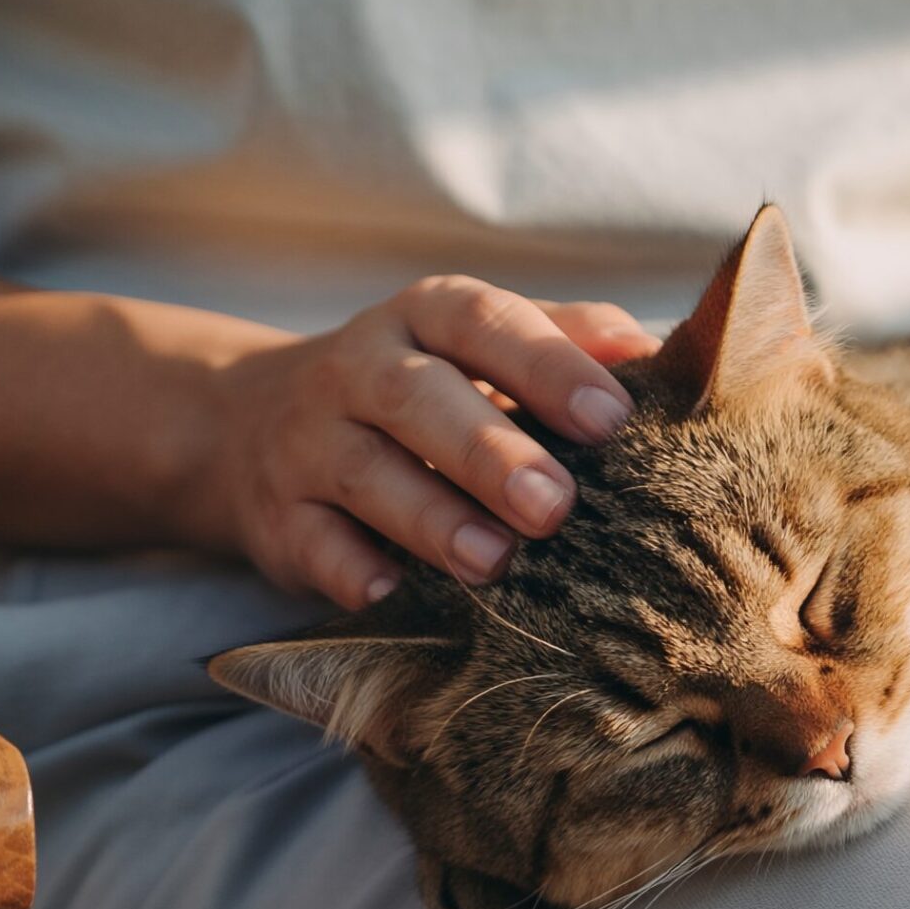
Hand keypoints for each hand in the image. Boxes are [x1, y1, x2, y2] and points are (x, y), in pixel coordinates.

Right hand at [181, 276, 661, 606]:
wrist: (248, 423)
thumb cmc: (421, 386)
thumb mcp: (481, 345)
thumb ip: (569, 338)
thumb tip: (660, 350)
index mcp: (425, 316)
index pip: (484, 321)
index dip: (548, 365)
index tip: (612, 418)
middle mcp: (359, 369)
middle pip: (418, 398)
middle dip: (488, 452)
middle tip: (554, 505)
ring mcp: (308, 443)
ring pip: (366, 474)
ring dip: (432, 519)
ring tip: (495, 560)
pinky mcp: (277, 517)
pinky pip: (311, 543)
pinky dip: (350, 569)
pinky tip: (392, 592)